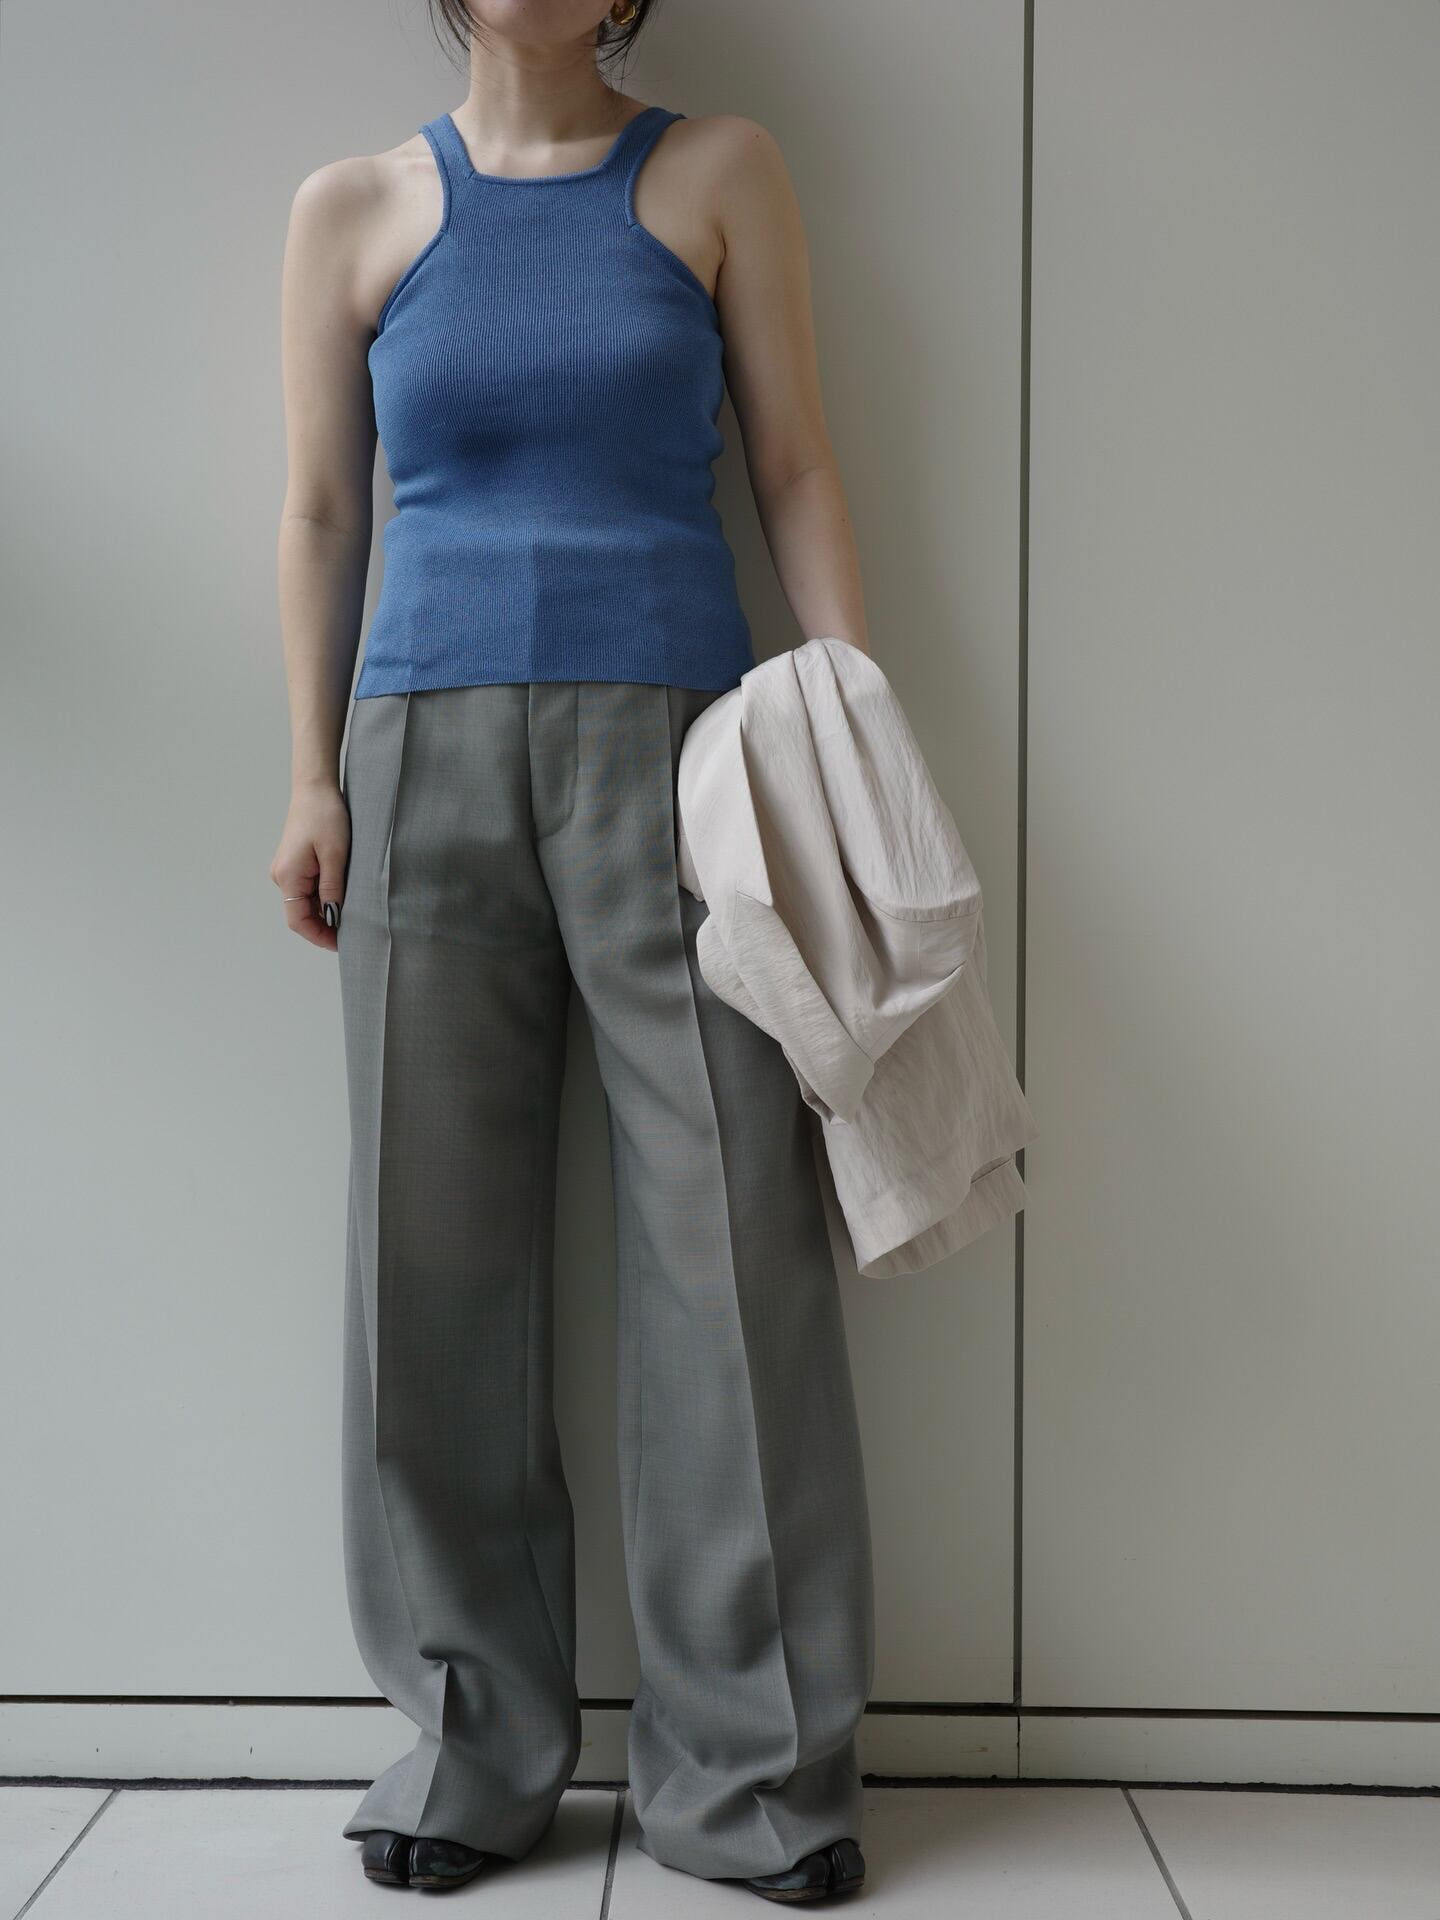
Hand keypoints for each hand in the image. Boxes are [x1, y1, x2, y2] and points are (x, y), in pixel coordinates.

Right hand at [271, 781, 350, 951]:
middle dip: (324, 926)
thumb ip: (333, 888)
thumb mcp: (335, 855)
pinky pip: (307, 889)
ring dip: (324, 911)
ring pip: (305, 903)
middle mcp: (282, 876)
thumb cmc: (325, 816)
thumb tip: (334, 917)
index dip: (319, 936)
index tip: (342, 944)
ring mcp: (287, 870)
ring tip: (351, 914)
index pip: (298, 921)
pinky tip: (341, 897)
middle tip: (353, 932)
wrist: (315, 788)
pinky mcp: (294, 864)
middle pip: (300, 914)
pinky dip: (323, 898)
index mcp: (288, 877)